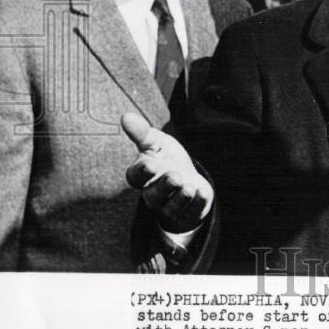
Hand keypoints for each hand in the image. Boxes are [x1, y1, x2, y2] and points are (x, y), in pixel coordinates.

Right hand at [122, 112, 212, 232]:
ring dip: (180, 196)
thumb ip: (142, 133)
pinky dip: (197, 202)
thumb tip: (125, 116)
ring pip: (172, 206)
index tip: (150, 165)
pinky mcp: (189, 211)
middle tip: (174, 176)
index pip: (136, 178)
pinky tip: (202, 192)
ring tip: (188, 186)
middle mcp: (154, 194)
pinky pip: (192, 210)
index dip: (142, 173)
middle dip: (164, 186)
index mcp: (143, 177)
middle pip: (154, 195)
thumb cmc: (167, 160)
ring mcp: (171, 205)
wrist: (188, 180)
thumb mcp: (156, 143)